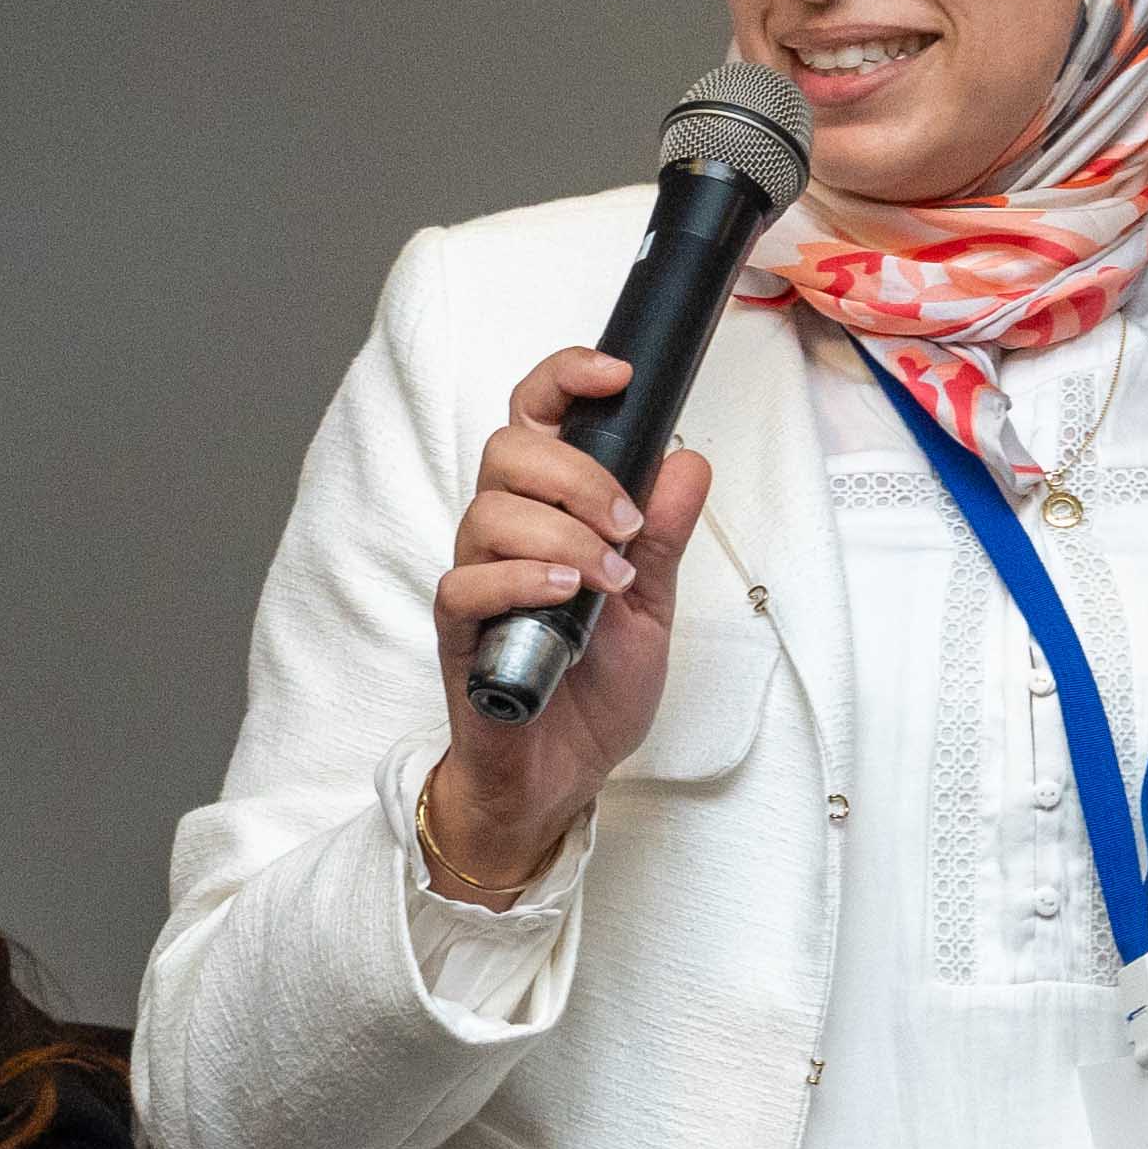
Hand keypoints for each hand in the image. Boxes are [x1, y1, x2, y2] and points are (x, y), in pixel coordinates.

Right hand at [421, 345, 717, 907]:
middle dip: (578, 473)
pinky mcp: (458, 633)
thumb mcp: (654, 606)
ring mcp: (477, 580)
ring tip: (609, 579)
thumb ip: (664, 536)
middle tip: (628, 525)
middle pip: (508, 450)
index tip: (616, 373)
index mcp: (547, 513)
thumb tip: (689, 462)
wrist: (563, 775)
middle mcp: (503, 534)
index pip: (536, 419)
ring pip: (489, 511)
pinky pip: (466, 582)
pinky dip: (520, 579)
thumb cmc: (595, 689)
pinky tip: (564, 596)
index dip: (565, 378)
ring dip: (562, 533)